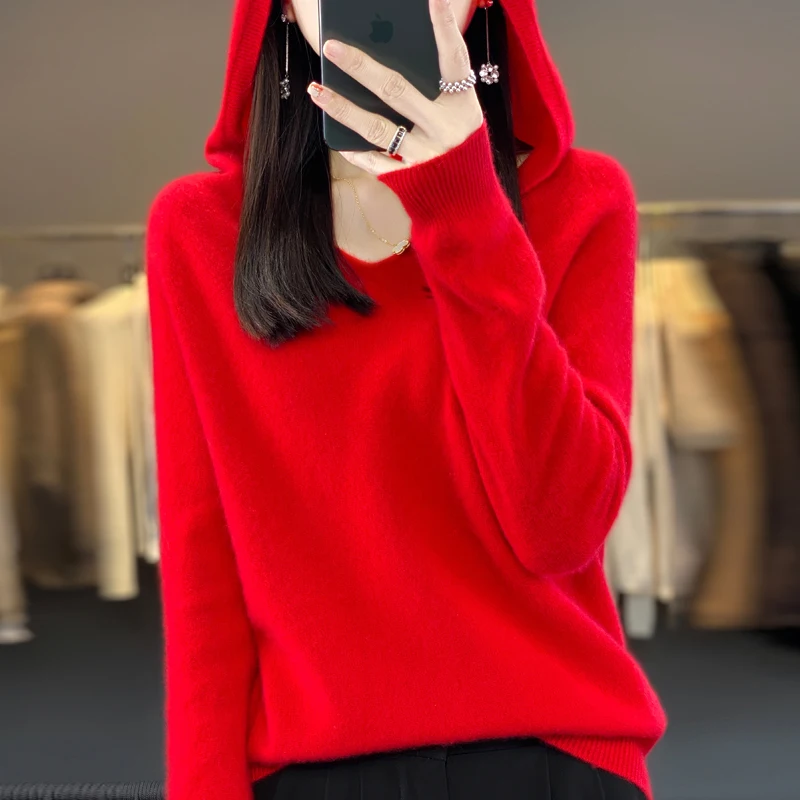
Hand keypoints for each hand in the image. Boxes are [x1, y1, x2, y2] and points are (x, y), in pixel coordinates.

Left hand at [308, 0, 484, 175]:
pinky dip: (352, 148)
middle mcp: (445, 130)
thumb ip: (437, 92)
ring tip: (316, 89)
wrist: (467, 206)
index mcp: (463, 108)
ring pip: (375, 127)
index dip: (446, 28)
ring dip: (342, 107)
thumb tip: (389, 59)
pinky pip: (373, 160)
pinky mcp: (408, 179)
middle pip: (397, 90)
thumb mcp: (460, 118)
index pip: (454, 61)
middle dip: (361, 66)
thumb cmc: (460, 152)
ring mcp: (425, 156)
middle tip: (332, 46)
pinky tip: (332, 133)